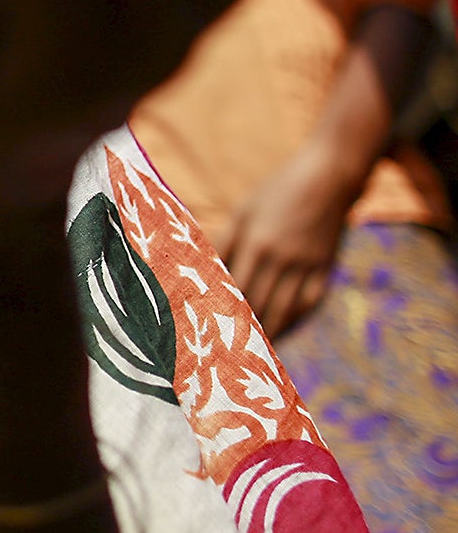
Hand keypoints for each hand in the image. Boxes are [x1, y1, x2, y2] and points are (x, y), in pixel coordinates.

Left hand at [222, 148, 349, 335]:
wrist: (329, 178)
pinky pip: (310, 304)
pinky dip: (295, 321)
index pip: (234, 288)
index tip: (207, 329)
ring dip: (269, 334)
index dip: (221, 310)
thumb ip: (224, 241)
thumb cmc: (277, 192)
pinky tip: (283, 332)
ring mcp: (308, 266)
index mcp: (257, 243)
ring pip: (285, 310)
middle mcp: (282, 259)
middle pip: (259, 304)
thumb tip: (203, 270)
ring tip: (252, 353)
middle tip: (224, 351)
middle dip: (242, 330)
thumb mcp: (244, 211)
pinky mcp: (326, 270)